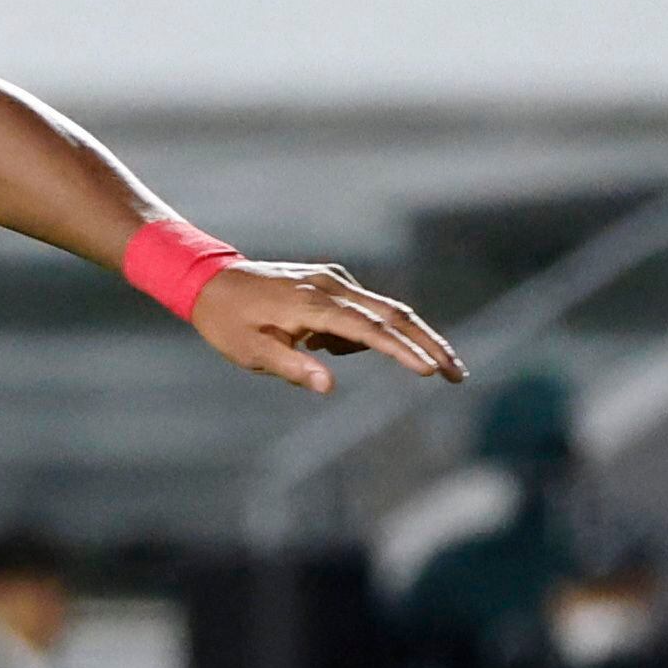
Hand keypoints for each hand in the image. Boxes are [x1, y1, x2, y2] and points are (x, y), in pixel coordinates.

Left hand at [189, 261, 467, 394]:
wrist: (209, 280)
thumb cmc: (228, 322)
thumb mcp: (250, 352)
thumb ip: (291, 367)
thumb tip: (329, 387)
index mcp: (312, 303)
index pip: (368, 329)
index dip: (402, 351)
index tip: (430, 371)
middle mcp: (331, 285)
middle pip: (395, 313)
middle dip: (430, 344)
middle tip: (458, 374)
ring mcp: (334, 279)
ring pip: (384, 310)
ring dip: (397, 341)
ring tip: (337, 357)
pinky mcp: (332, 281)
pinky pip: (361, 310)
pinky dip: (361, 334)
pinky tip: (319, 344)